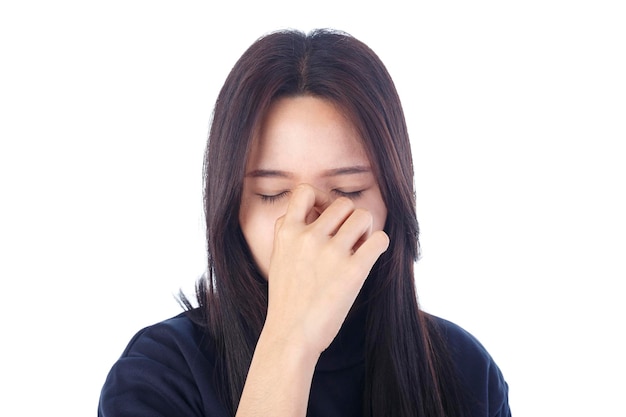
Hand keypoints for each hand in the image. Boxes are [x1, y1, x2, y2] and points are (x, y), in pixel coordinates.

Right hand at [263, 183, 388, 356]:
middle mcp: (308, 237)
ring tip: (359, 248)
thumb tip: (314, 207)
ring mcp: (331, 253)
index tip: (325, 217)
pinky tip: (370, 257)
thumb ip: (290, 231)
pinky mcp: (353, 271)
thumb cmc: (287, 299)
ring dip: (365, 230)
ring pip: (364, 216)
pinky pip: (380, 239)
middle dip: (349, 218)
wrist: (291, 336)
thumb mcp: (278, 257)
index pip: (305, 190)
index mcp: (287, 232)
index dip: (320, 199)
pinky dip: (379, 245)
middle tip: (348, 238)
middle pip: (343, 203)